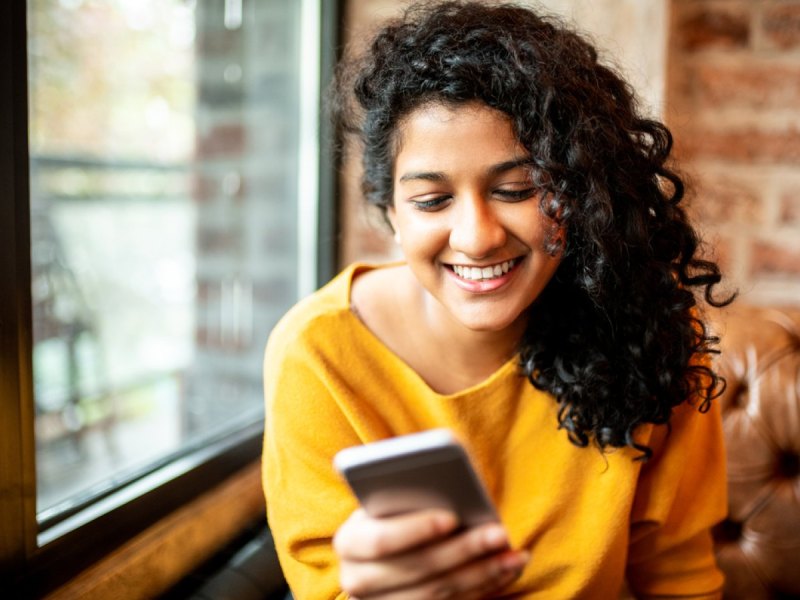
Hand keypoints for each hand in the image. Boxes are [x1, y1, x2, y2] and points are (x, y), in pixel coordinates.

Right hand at [333, 508, 528, 598]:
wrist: (381, 557)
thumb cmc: (392, 513)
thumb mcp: (390, 500)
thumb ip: (407, 489)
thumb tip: (449, 470)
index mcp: (349, 542)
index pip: (380, 540)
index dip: (416, 530)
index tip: (451, 516)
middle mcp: (358, 581)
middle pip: (417, 570)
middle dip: (463, 551)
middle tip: (499, 532)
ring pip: (437, 594)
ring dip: (482, 573)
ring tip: (513, 553)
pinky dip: (483, 588)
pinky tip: (506, 569)